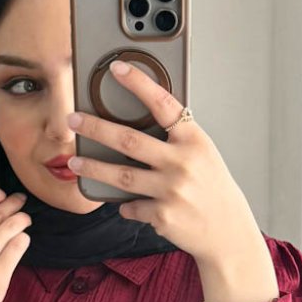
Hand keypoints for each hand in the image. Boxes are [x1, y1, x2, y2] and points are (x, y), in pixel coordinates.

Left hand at [66, 61, 278, 301]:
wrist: (229, 233)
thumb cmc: (213, 190)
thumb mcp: (202, 156)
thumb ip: (175, 140)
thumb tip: (134, 126)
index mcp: (194, 140)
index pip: (163, 103)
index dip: (138, 83)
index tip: (116, 68)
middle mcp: (183, 163)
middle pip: (128, 140)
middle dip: (95, 128)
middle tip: (73, 119)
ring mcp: (172, 190)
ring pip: (121, 176)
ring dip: (93, 168)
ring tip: (74, 161)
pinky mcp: (162, 216)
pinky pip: (130, 207)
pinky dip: (125, 206)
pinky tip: (126, 205)